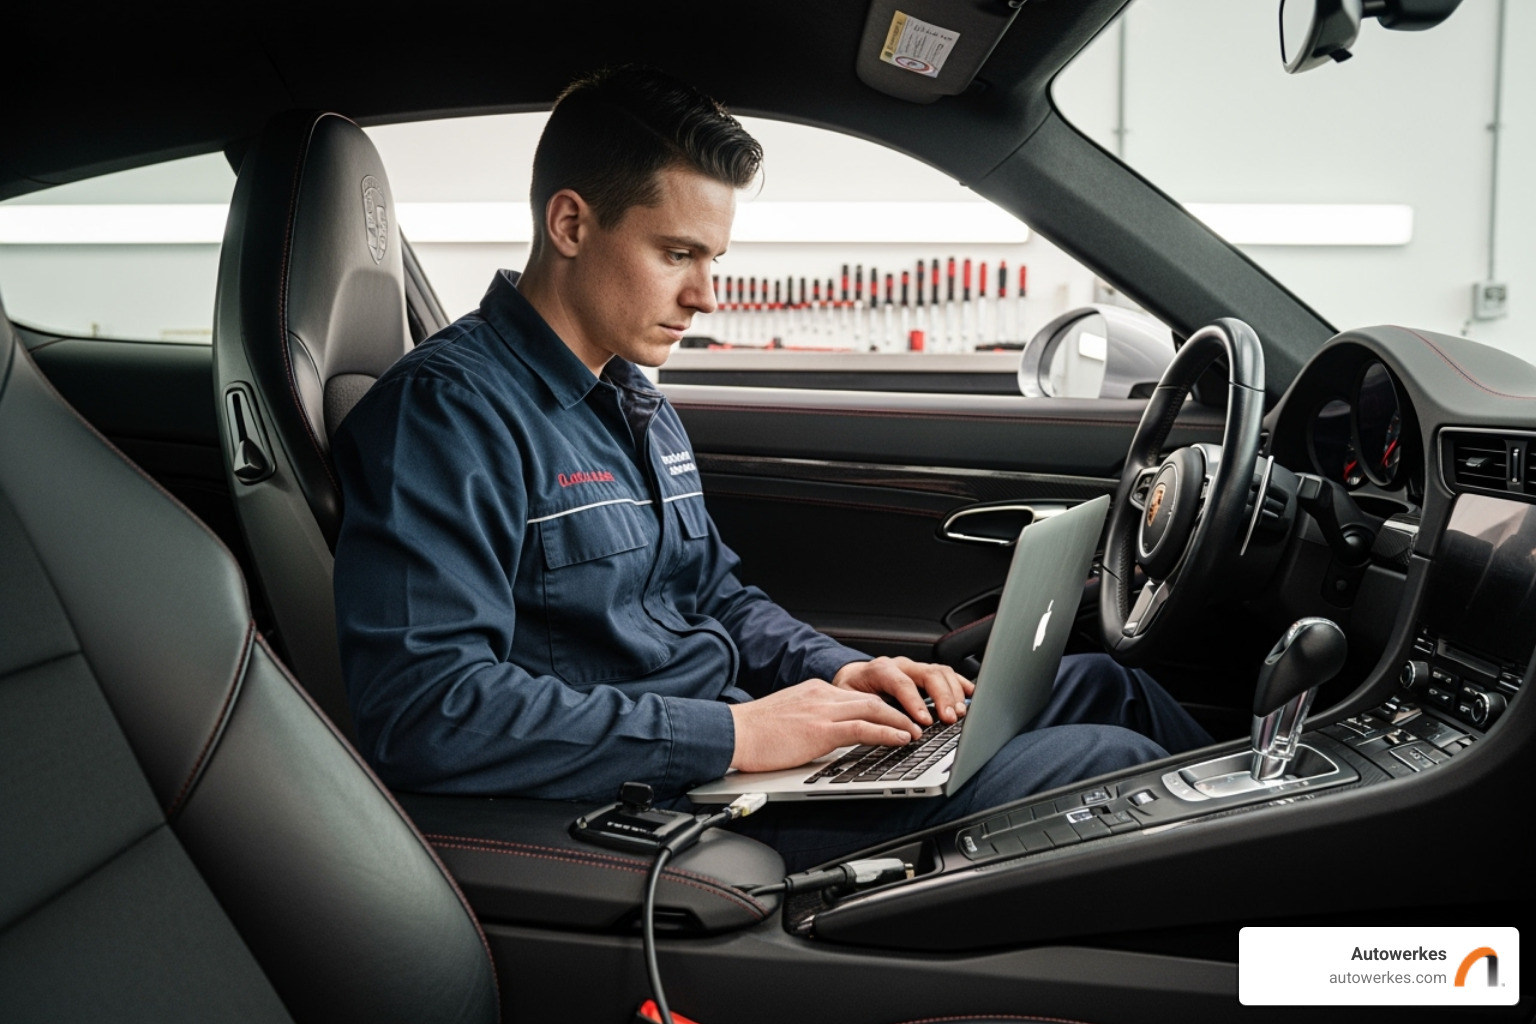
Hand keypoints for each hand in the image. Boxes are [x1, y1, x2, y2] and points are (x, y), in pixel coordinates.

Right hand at [728, 679, 921, 771]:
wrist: (733, 733)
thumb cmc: (753, 734)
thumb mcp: (789, 719)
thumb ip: (812, 722)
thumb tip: (828, 738)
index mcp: (814, 691)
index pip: (857, 696)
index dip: (882, 706)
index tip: (897, 716)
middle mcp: (821, 695)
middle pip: (872, 698)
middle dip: (899, 710)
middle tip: (917, 722)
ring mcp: (822, 710)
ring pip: (874, 708)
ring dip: (901, 721)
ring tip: (917, 733)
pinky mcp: (820, 729)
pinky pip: (863, 728)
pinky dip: (888, 732)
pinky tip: (902, 739)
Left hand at [832, 656, 973, 727]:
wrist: (852, 678)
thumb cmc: (850, 692)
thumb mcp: (850, 703)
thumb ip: (866, 712)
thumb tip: (882, 729)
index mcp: (880, 670)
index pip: (902, 683)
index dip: (915, 702)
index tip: (925, 721)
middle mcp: (901, 665)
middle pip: (928, 674)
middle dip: (942, 697)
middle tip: (950, 719)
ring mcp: (915, 668)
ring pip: (941, 672)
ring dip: (954, 692)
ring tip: (960, 713)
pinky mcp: (925, 674)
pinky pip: (947, 674)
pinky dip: (961, 684)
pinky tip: (971, 695)